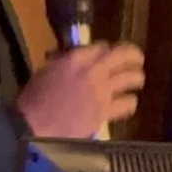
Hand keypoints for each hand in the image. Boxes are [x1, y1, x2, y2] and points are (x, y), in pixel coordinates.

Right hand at [18, 44, 143, 138]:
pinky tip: (128, 103)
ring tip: (137, 80)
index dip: (106, 50)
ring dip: (136, 77)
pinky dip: (129, 102)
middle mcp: (94, 70)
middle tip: (136, 59)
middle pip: (123, 54)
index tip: (107, 54)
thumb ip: (64, 62)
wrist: (34, 125)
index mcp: (76, 58)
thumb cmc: (34, 99)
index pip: (101, 46)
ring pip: (131, 77)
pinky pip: (127, 103)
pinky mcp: (105, 111)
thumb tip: (74, 60)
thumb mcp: (46, 70)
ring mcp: (102, 91)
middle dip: (132, 55)